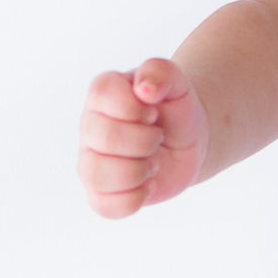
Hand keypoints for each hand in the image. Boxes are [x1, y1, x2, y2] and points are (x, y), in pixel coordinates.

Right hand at [77, 57, 210, 218]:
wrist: (187, 141)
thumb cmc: (174, 108)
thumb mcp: (177, 82)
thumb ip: (160, 72)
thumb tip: (144, 89)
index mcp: (103, 94)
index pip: (102, 94)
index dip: (137, 107)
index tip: (153, 110)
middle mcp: (90, 128)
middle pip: (103, 138)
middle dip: (145, 140)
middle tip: (158, 137)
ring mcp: (92, 161)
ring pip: (97, 175)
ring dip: (138, 171)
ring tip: (152, 162)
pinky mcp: (102, 192)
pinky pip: (105, 205)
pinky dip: (135, 198)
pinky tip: (148, 184)